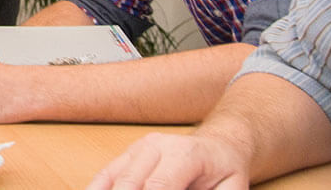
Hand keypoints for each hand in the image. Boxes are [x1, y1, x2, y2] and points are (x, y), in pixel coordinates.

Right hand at [86, 132, 252, 189]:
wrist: (218, 146)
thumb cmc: (225, 171)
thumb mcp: (232, 188)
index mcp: (186, 154)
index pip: (158, 187)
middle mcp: (159, 146)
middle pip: (131, 183)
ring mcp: (140, 148)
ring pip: (115, 179)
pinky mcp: (129, 154)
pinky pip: (107, 174)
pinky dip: (98, 188)